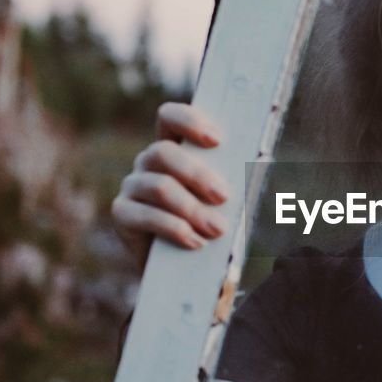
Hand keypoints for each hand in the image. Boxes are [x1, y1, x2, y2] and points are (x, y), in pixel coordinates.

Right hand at [110, 102, 229, 261]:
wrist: (178, 264)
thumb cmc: (206, 222)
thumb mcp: (220, 198)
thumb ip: (230, 178)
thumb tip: (260, 162)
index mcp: (173, 148)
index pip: (170, 117)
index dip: (190, 121)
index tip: (217, 140)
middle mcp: (147, 162)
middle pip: (163, 152)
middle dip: (197, 174)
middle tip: (224, 197)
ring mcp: (132, 186)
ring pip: (159, 186)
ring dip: (192, 208)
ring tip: (217, 229)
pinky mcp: (122, 213)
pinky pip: (145, 216)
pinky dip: (174, 229)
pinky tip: (196, 242)